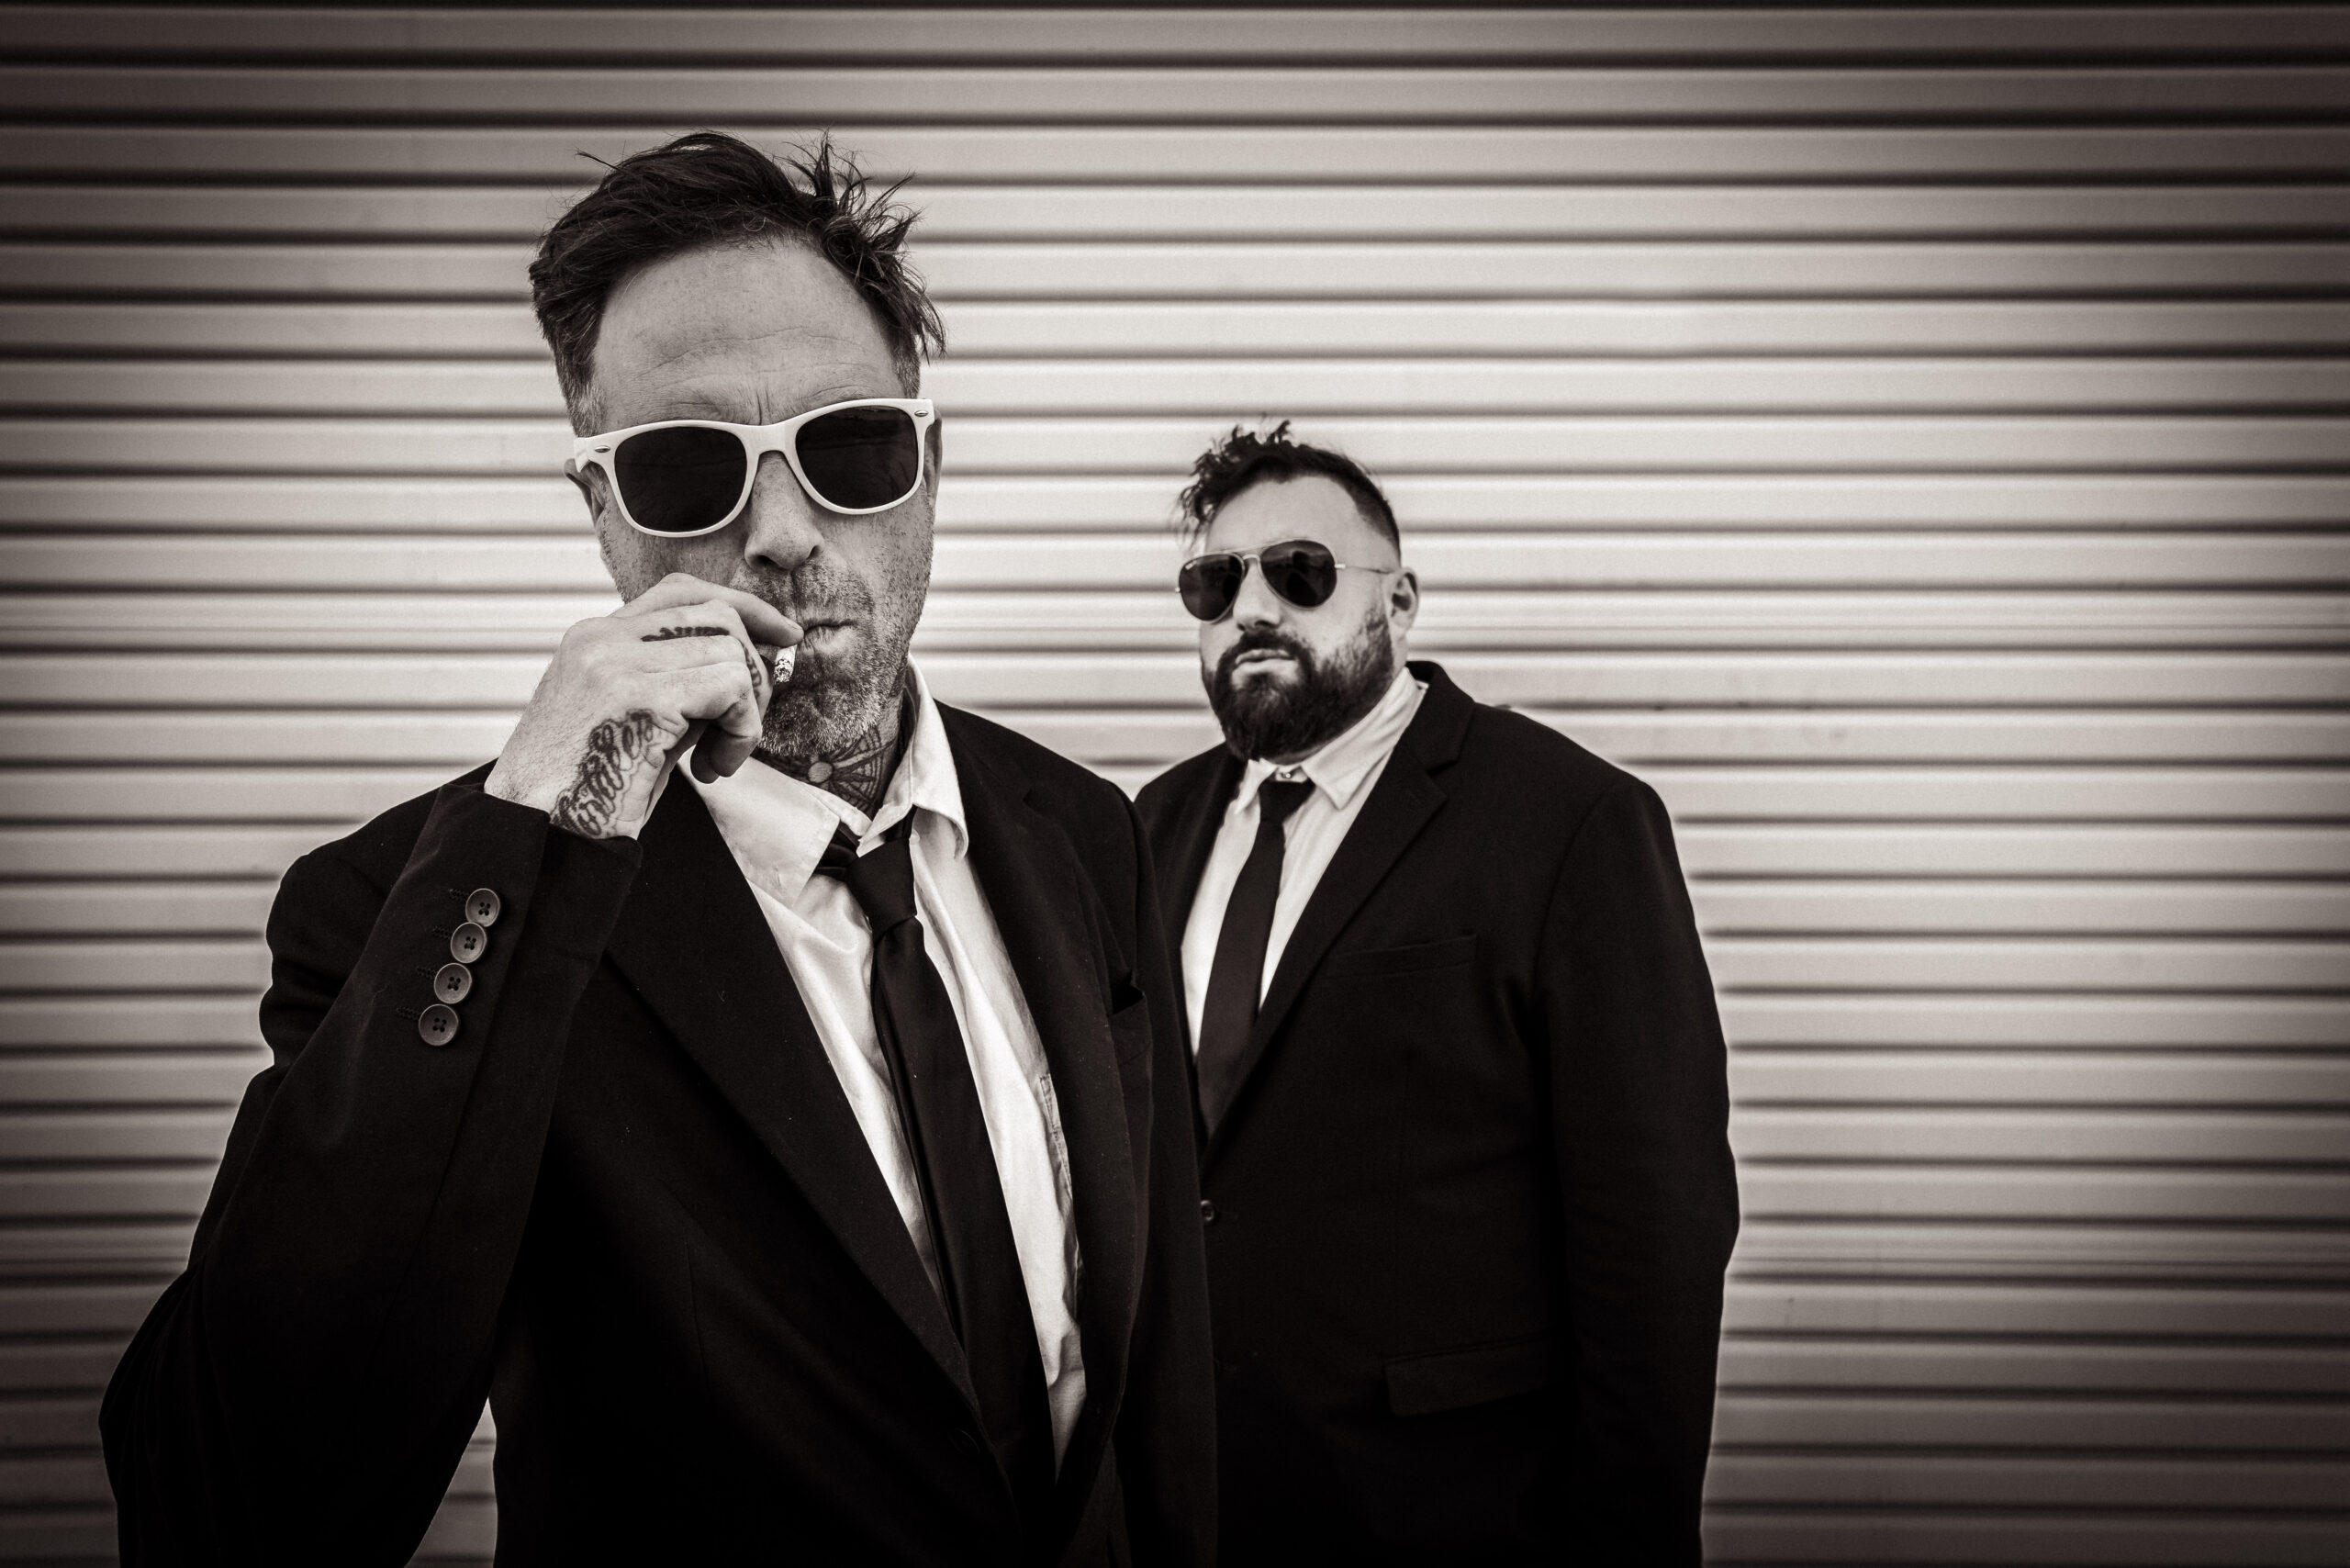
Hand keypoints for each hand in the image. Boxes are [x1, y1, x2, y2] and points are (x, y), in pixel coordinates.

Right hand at [486, 574, 800, 839]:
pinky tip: (715, 767)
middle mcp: (602, 639)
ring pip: (730, 650)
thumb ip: (677, 683)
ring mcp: (617, 663)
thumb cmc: (583, 790)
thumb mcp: (632, 719)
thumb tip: (751, 667)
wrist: (532, 833)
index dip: (744, 607)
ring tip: (718, 757)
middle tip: (740, 729)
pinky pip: (730, 688)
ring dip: (746, 710)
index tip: (782, 635)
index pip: (682, 592)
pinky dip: (742, 730)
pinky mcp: (640, 698)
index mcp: (594, 639)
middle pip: (716, 613)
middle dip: (753, 669)